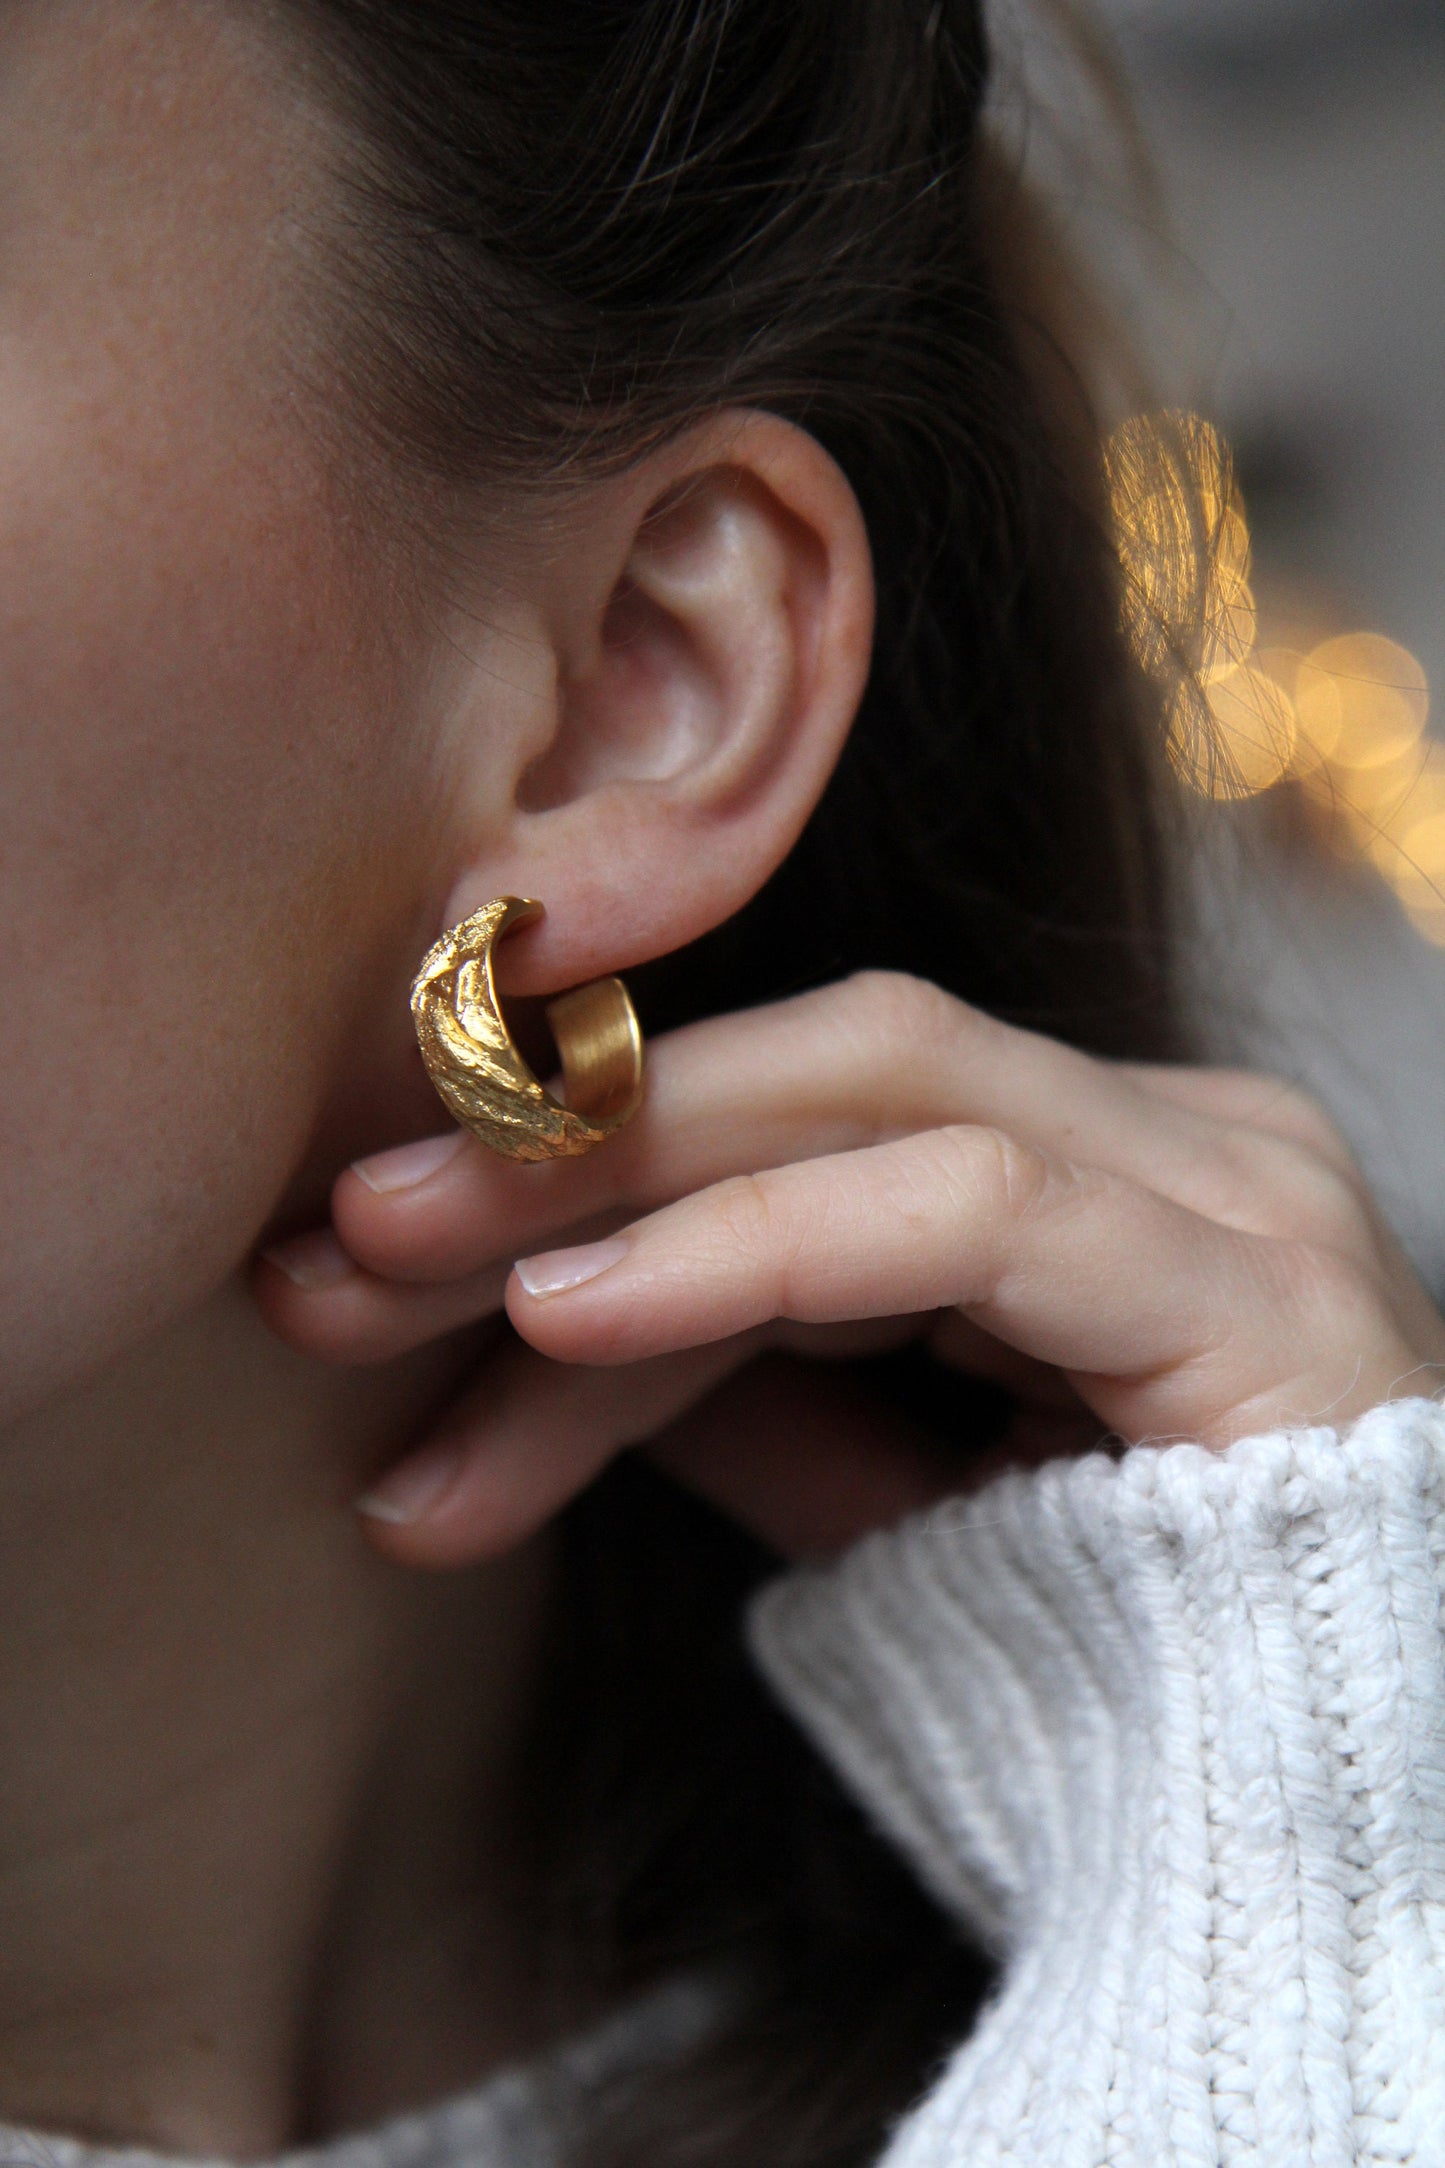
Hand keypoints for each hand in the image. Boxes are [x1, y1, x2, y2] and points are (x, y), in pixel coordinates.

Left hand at [257, 972, 1444, 1565]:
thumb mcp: (885, 1501)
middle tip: (334, 1240)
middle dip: (564, 1143)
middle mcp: (1172, 1136)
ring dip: (617, 1185)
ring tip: (403, 1277)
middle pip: (819, 1064)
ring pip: (874, 1092)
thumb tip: (539, 1312)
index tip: (364, 1262)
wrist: (1335, 1866)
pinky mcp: (1256, 1285)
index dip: (571, 1169)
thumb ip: (751, 1384)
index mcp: (1100, 1170)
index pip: (799, 1116)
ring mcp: (1227, 1188)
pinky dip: (755, 1241)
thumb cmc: (1119, 1677)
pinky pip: (973, 1207)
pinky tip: (574, 1311)